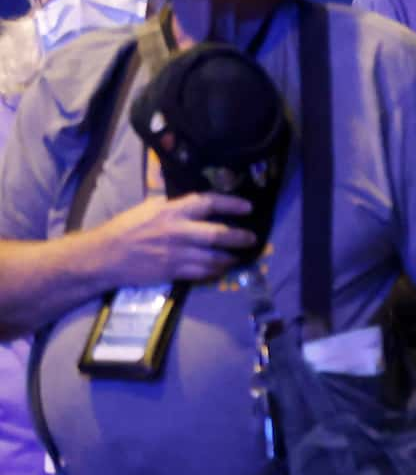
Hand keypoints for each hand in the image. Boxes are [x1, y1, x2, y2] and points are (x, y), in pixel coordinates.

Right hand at [92, 191, 256, 284]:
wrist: (104, 257)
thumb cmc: (124, 229)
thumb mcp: (147, 208)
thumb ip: (170, 205)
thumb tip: (191, 202)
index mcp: (171, 211)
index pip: (208, 203)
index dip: (231, 203)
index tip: (247, 207)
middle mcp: (178, 231)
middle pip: (218, 234)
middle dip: (239, 237)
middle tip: (252, 238)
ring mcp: (177, 253)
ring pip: (214, 257)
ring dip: (230, 258)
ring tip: (238, 256)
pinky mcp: (174, 271)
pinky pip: (203, 273)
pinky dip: (215, 271)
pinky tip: (221, 269)